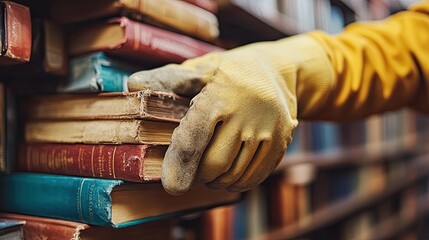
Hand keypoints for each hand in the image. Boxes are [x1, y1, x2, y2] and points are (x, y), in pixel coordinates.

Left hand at [128, 35, 331, 194]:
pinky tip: (226, 174)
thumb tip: (133, 84)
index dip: (179, 166)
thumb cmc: (230, 72)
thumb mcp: (201, 68)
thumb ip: (168, 79)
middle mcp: (247, 115)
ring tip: (208, 170)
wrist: (279, 72)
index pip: (194, 139)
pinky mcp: (282, 144)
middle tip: (189, 170)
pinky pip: (253, 178)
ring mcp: (269, 131)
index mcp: (221, 96)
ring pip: (234, 175)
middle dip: (196, 174)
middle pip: (214, 164)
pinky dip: (234, 183)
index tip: (171, 186)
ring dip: (214, 181)